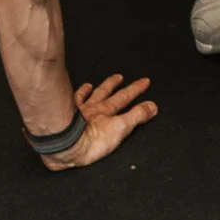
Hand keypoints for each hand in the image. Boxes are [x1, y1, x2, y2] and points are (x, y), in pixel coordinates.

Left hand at [40, 73, 156, 170]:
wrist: (67, 142)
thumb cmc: (92, 139)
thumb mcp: (120, 128)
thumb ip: (136, 116)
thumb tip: (153, 106)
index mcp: (108, 112)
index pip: (125, 98)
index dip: (136, 90)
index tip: (145, 81)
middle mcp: (96, 108)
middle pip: (110, 94)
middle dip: (119, 86)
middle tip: (123, 77)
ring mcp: (82, 110)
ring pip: (95, 94)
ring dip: (102, 87)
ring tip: (106, 81)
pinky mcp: (70, 114)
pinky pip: (77, 98)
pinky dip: (82, 92)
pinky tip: (83, 88)